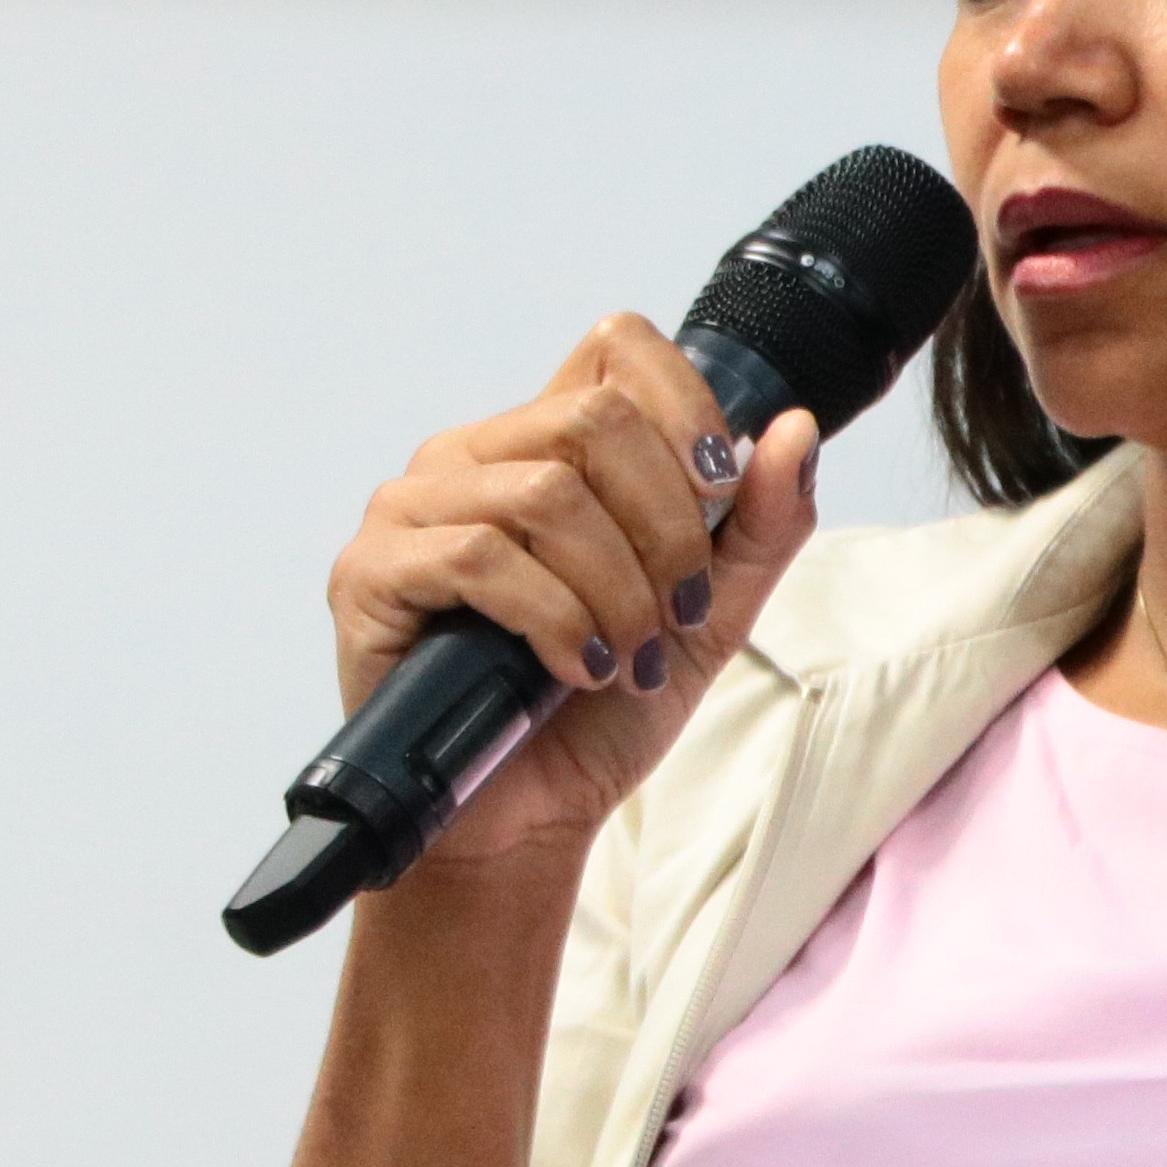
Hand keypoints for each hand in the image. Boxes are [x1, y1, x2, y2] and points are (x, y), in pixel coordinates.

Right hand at [329, 315, 825, 868]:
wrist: (527, 819)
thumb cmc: (602, 712)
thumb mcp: (710, 616)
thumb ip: (759, 524)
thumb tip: (794, 427)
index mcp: (548, 444)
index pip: (616, 346)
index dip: (685, 405)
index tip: (720, 492)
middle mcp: (475, 457)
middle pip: (593, 420)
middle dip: (665, 528)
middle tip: (676, 613)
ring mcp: (413, 508)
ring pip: (546, 493)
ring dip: (617, 590)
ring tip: (627, 660)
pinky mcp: (372, 572)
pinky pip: (477, 558)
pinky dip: (554, 619)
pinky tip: (577, 669)